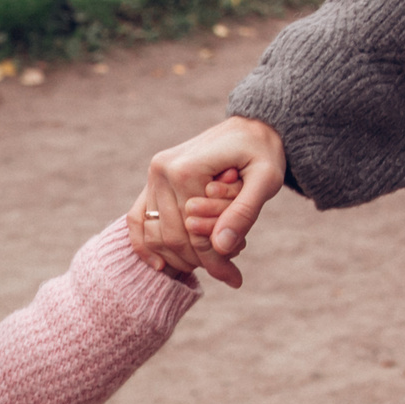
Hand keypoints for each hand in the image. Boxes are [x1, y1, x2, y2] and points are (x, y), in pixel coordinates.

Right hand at [126, 115, 285, 288]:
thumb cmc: (262, 151)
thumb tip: (221, 247)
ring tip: (207, 263)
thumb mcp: (267, 179)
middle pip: (173, 237)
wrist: (250, 125)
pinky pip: (137, 218)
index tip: (235, 279)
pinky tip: (160, 265)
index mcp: (187, 169)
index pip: (195, 232)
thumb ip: (244, 212)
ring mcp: (154, 175)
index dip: (215, 260)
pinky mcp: (152, 179)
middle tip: (227, 269)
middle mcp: (163, 171)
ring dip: (178, 257)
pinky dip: (144, 244)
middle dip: (199, 260)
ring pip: (155, 234)